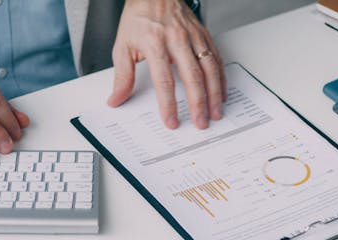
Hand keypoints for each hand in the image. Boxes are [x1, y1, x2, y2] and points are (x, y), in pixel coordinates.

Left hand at [108, 0, 225, 128]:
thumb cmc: (138, 18)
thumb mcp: (122, 46)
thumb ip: (122, 76)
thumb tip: (116, 99)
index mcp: (154, 44)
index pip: (163, 81)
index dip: (168, 104)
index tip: (171, 121)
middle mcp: (176, 40)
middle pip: (191, 77)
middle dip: (197, 104)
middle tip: (200, 122)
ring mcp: (193, 37)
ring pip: (209, 69)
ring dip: (214, 94)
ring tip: (215, 113)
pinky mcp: (203, 35)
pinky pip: (216, 58)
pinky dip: (220, 77)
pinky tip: (221, 92)